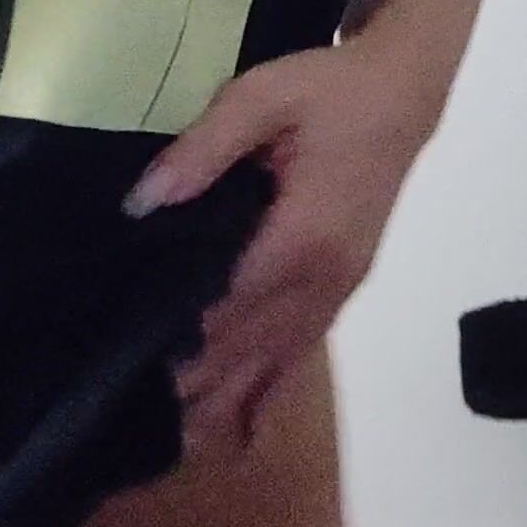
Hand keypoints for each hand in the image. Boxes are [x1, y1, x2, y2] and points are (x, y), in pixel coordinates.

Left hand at [122, 36, 439, 446]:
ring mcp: (338, 287)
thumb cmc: (327, 90)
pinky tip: (244, 432)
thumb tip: (143, 202)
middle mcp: (323, 277)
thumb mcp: (260, 98)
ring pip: (277, 358)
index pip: (229, 300)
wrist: (401, 92)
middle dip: (196, 379)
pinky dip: (272, 392)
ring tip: (174, 437)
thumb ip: (202, 151)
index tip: (126, 363)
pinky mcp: (343, 285)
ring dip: (229, 396)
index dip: (181, 334)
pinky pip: (303, 350)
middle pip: (251, 343)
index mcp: (301, 235)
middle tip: (131, 411)